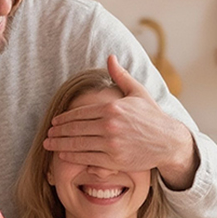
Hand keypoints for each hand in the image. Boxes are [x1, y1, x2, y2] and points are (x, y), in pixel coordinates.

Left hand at [44, 56, 196, 188]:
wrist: (169, 141)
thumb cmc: (152, 116)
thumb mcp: (137, 92)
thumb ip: (120, 76)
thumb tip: (110, 57)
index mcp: (112, 107)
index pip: (81, 112)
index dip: (64, 118)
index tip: (54, 122)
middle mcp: (110, 125)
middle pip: (76, 129)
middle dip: (58, 132)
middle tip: (47, 134)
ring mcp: (112, 144)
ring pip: (78, 144)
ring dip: (60, 145)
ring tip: (49, 145)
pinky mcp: (115, 160)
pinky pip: (88, 158)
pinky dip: (73, 157)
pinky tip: (63, 155)